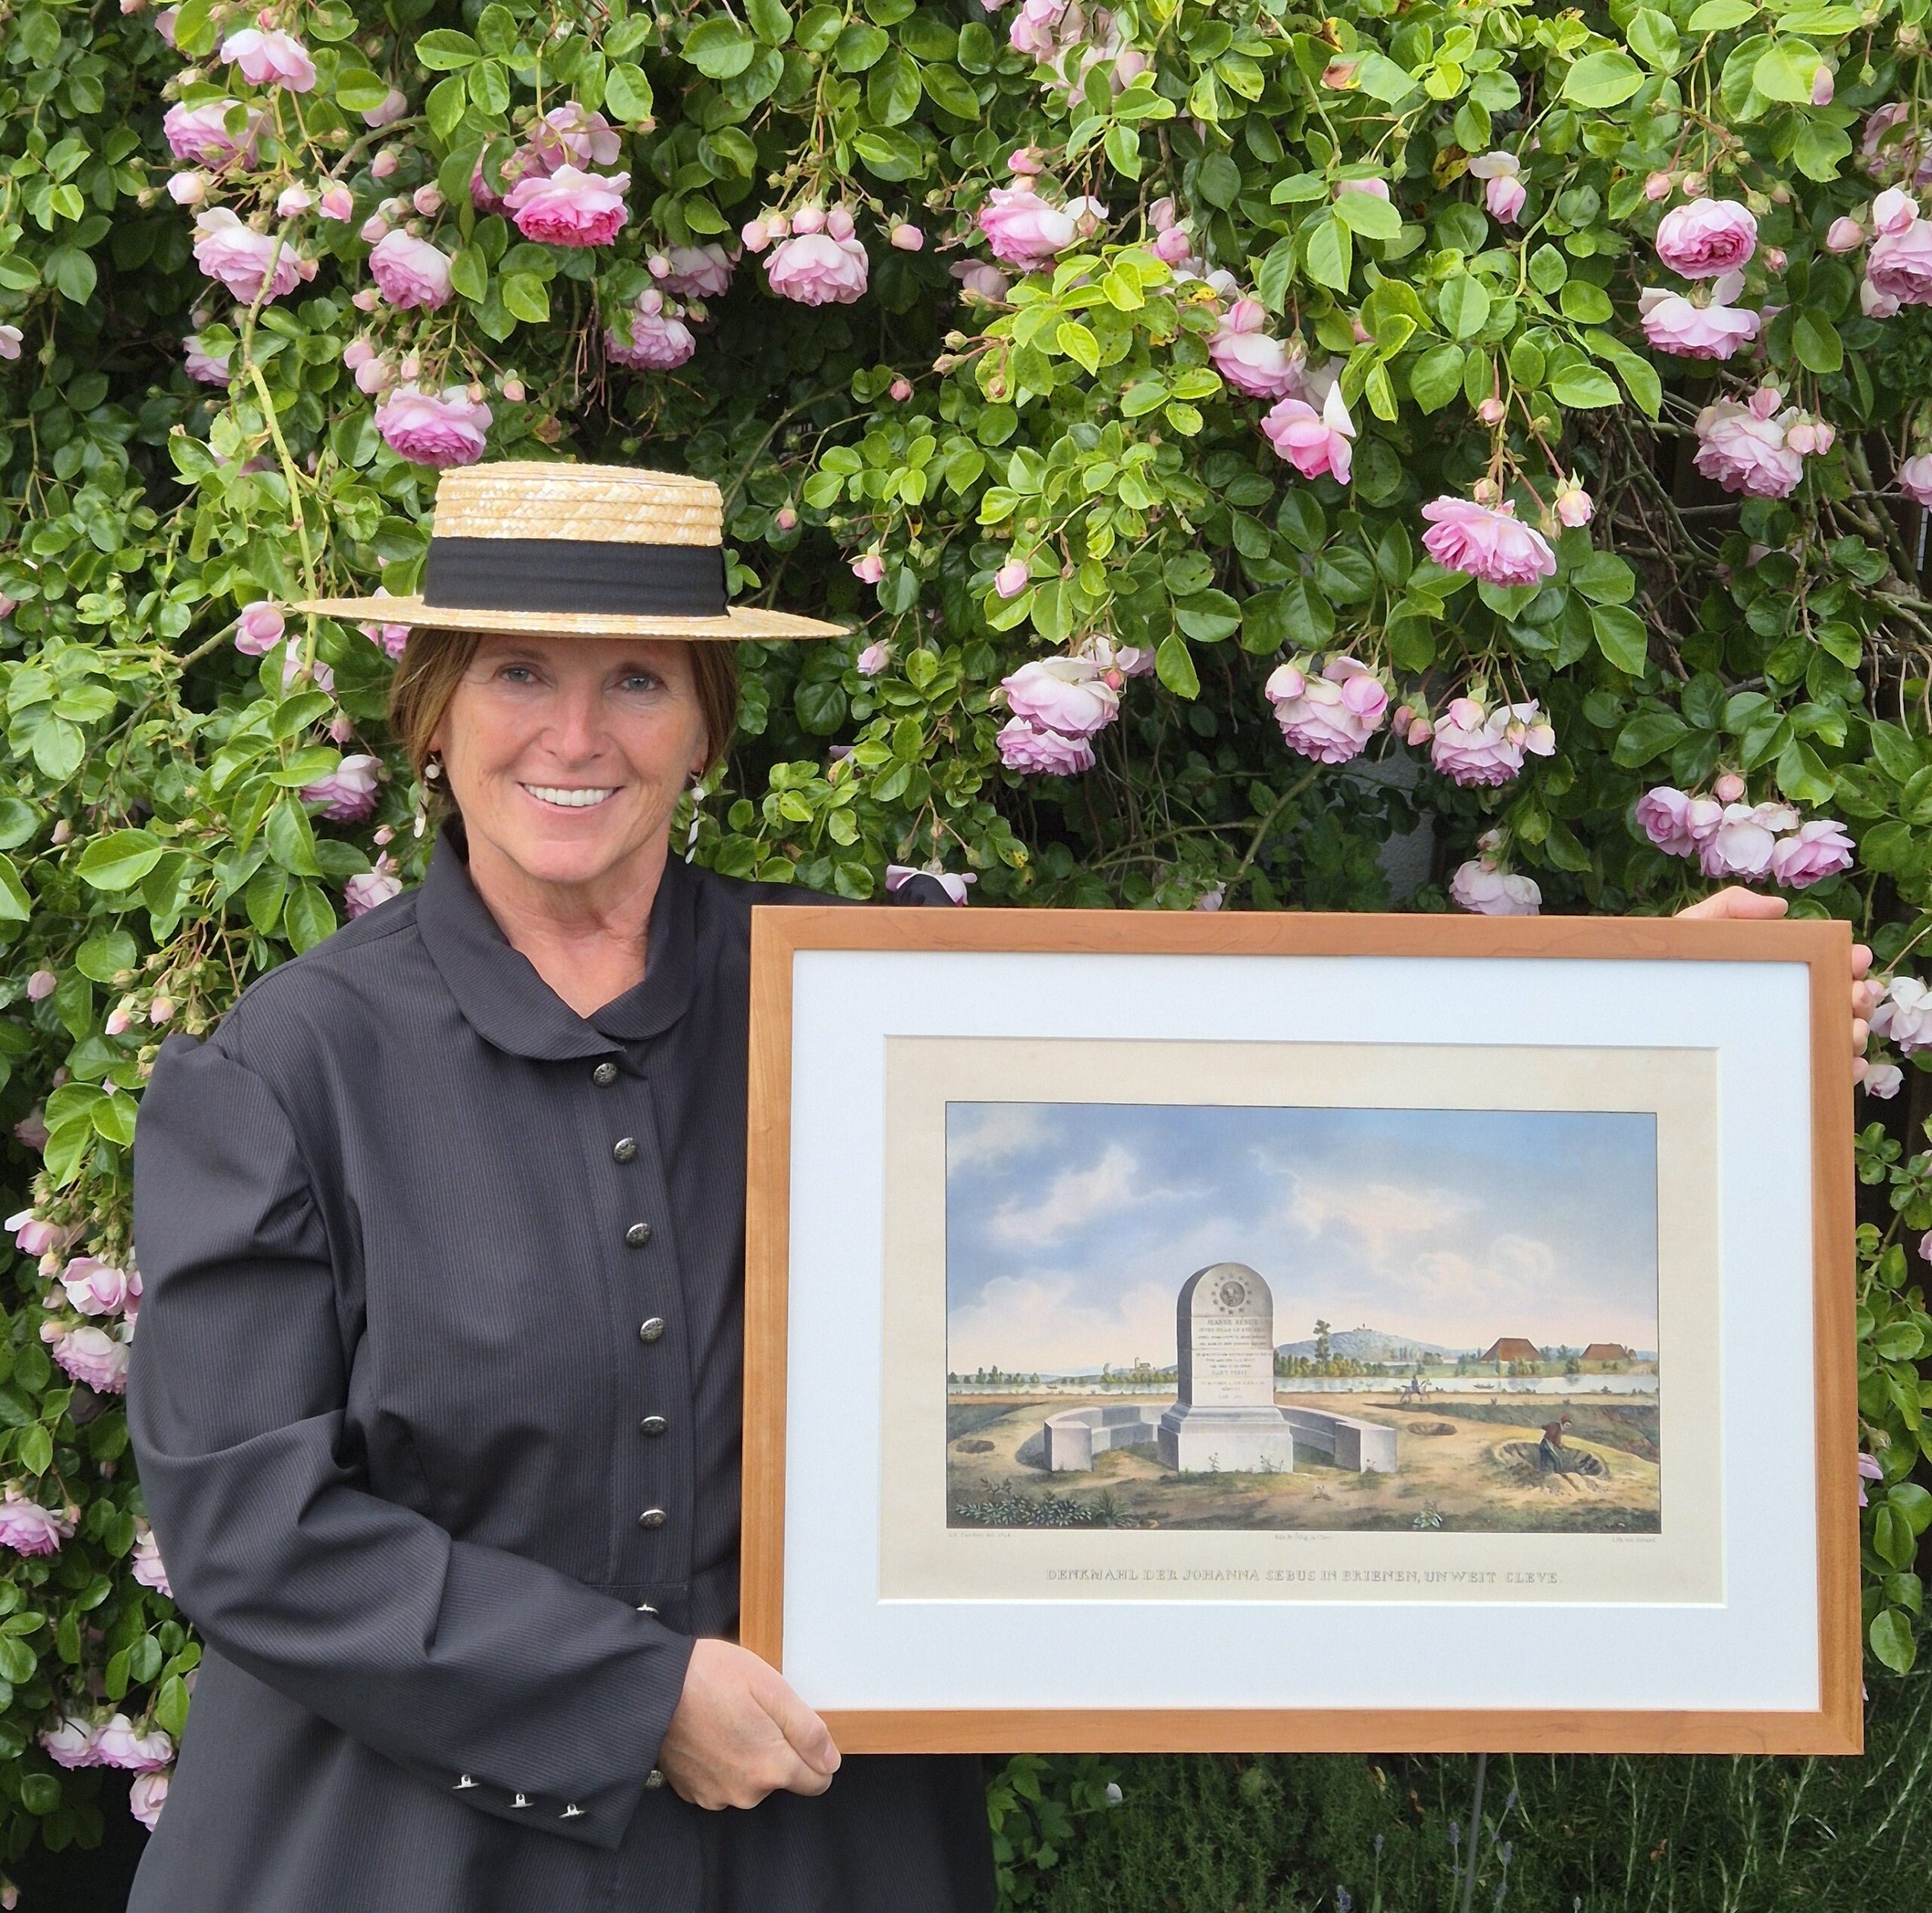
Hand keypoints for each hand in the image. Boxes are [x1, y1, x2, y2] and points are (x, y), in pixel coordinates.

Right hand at [656, 1638, 839, 1810]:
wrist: (651, 1687)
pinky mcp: (693, 1793)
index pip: (817, 1781)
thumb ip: (807, 1729)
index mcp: (771, 1768)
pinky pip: (724, 1783)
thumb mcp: (771, 1687)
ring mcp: (716, 1796)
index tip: (793, 1726)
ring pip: (752, 1781)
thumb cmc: (712, 1677)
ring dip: (748, 1757)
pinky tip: (710, 1734)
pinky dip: (723, 1763)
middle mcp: (746, 1793)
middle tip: (753, 1712)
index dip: (813, 1752)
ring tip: (728, 1719)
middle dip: (777, 1750)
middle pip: (782, 1779)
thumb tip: (831, 1761)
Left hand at [1675, 888, 1876, 1082]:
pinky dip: (1846, 1070)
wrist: (1637, 1014)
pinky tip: (1848, 1064)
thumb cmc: (1668, 969)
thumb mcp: (1695, 931)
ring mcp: (1786, 1040)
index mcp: (1779, 972)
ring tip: (1850, 1030)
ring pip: (1839, 1039)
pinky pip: (1822, 1076)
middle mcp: (1789, 1006)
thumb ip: (1731, 909)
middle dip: (1860, 998)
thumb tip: (1780, 907)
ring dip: (1856, 1033)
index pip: (1828, 967)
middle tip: (1854, 995)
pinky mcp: (1778, 1074)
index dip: (1850, 962)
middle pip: (1842, 1003)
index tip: (1856, 957)